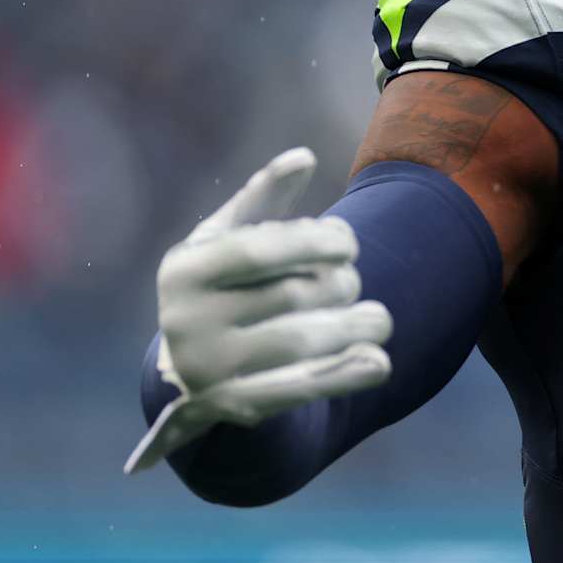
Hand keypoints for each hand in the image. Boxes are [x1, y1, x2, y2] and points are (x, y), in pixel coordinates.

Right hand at [124, 148, 392, 473]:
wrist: (193, 367)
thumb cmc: (225, 286)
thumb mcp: (230, 238)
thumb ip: (265, 198)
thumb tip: (302, 157)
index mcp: (183, 270)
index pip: (258, 249)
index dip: (314, 241)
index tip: (350, 244)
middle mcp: (184, 322)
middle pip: (290, 294)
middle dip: (339, 284)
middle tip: (353, 283)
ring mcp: (207, 369)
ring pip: (302, 341)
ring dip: (355, 326)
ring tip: (379, 319)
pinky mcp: (234, 406)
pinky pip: (298, 390)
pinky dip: (343, 375)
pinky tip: (380, 362)